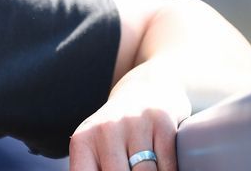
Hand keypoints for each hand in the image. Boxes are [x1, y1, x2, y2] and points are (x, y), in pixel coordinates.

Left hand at [68, 65, 189, 170]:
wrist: (147, 87)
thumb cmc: (118, 128)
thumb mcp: (96, 146)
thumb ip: (94, 168)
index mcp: (83, 140)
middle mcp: (105, 129)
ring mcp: (134, 123)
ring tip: (147, 170)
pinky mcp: (161, 122)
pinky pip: (167, 165)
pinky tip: (165, 169)